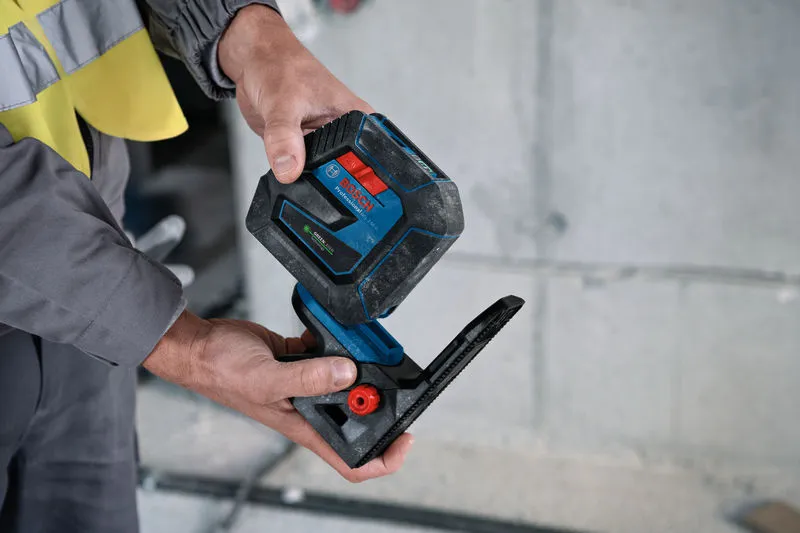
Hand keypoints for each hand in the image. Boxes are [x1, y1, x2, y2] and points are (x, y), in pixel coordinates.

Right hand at [143, 311, 412, 481]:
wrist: (200, 346)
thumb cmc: (220, 371)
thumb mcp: (267, 378)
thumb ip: (308, 377)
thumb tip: (349, 374)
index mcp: (303, 426)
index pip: (350, 461)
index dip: (384, 458)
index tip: (404, 438)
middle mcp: (309, 410)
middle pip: (356, 418)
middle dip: (375, 400)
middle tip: (383, 373)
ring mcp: (306, 386)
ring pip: (345, 384)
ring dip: (357, 369)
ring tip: (362, 350)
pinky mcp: (301, 361)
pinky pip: (329, 356)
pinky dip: (337, 345)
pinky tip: (330, 334)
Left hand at [218, 5, 372, 182]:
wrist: (255, 63)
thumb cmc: (280, 66)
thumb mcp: (283, 102)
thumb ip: (285, 137)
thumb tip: (289, 169)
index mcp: (357, 119)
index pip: (372, 158)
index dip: (364, 179)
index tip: (349, 192)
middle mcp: (344, 133)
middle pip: (349, 174)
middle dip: (331, 186)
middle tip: (315, 189)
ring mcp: (322, 143)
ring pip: (323, 176)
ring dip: (309, 181)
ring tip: (297, 176)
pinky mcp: (302, 150)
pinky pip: (301, 172)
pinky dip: (292, 175)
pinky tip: (286, 172)